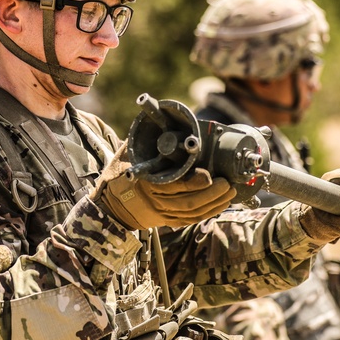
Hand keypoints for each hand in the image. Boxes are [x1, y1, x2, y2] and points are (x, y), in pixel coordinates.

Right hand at [91, 144, 236, 229]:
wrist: (109, 206)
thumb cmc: (119, 174)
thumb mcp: (127, 154)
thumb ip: (147, 141)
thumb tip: (165, 118)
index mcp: (144, 184)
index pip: (174, 185)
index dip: (193, 182)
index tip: (209, 175)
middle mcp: (155, 202)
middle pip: (188, 202)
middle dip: (212, 193)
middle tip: (227, 182)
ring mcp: (162, 214)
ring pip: (193, 212)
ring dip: (215, 203)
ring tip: (230, 191)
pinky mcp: (167, 221)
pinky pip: (191, 220)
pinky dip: (208, 212)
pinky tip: (221, 203)